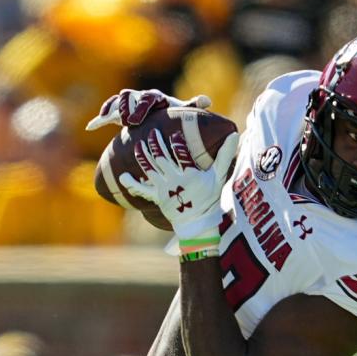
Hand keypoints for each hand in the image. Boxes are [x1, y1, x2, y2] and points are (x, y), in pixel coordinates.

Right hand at [86, 89, 211, 131]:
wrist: (161, 121)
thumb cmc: (172, 119)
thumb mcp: (181, 115)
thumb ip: (191, 108)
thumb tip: (207, 101)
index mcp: (155, 98)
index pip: (148, 98)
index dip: (142, 107)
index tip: (137, 120)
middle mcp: (139, 98)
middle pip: (128, 97)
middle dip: (125, 107)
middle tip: (125, 121)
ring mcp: (128, 105)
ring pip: (117, 102)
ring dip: (112, 109)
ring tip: (107, 119)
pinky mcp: (118, 114)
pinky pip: (107, 113)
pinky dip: (99, 119)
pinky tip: (90, 126)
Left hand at [118, 128, 238, 240]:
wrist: (198, 223)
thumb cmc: (209, 198)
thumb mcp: (218, 177)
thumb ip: (224, 155)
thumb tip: (234, 134)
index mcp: (190, 175)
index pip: (182, 156)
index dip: (177, 144)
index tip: (173, 133)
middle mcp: (175, 181)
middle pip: (161, 160)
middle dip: (155, 144)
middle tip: (151, 132)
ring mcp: (164, 190)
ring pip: (150, 170)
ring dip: (142, 157)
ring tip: (138, 144)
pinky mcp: (156, 198)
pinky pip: (142, 191)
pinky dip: (132, 184)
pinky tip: (121, 177)